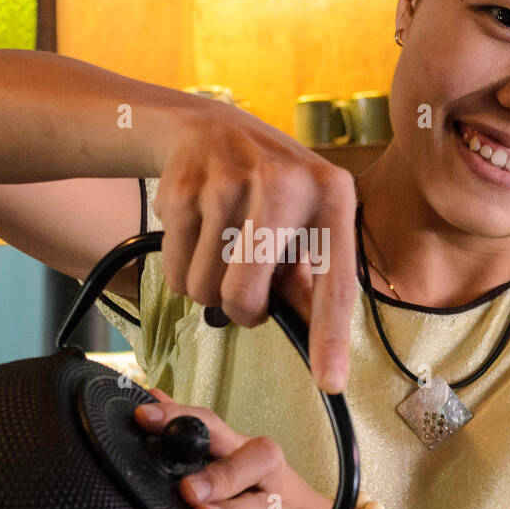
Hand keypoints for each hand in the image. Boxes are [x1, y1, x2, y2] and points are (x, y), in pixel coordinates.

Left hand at [134, 388, 385, 508]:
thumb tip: (153, 398)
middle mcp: (269, 482)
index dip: (181, 419)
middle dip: (218, 473)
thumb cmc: (277, 502)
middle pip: (253, 462)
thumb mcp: (243, 468)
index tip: (146, 416)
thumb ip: (201, 442)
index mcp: (251, 456)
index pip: (215, 428)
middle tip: (187, 487)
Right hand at [151, 101, 357, 393]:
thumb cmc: (269, 187)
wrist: (210, 127)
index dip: (330, 337)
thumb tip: (313, 335)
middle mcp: (284, 185)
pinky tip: (197, 234)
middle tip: (244, 290)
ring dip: (208, 288)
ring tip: (222, 251)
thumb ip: (309, 278)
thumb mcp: (306, 219)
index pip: (334, 281)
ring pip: (204, 289)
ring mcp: (229, 183)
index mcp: (331, 196)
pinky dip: (182, 269)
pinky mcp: (184, 188)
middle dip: (241, 310)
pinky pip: (176, 271)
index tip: (331, 381)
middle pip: (245, 296)